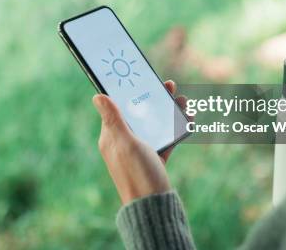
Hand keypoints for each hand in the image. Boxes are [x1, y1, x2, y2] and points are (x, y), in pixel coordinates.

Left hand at [92, 80, 186, 204]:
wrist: (154, 208)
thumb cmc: (138, 174)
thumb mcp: (125, 143)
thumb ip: (113, 119)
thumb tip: (97, 96)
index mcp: (112, 137)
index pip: (118, 107)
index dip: (129, 92)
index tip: (140, 77)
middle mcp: (124, 142)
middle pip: (139, 113)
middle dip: (155, 98)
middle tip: (169, 85)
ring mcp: (140, 151)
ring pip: (155, 123)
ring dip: (169, 111)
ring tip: (184, 100)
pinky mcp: (155, 160)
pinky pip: (166, 138)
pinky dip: (176, 128)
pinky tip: (188, 119)